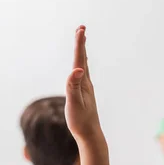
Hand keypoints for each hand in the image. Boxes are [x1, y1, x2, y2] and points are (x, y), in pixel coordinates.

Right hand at [65, 26, 102, 142]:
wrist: (90, 135)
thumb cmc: (81, 121)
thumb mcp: (74, 103)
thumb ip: (73, 86)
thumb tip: (77, 69)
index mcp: (83, 83)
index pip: (80, 59)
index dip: (79, 44)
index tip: (81, 29)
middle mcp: (86, 83)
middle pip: (83, 59)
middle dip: (81, 43)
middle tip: (81, 29)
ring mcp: (86, 89)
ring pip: (83, 66)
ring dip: (81, 53)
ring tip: (81, 42)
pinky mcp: (84, 95)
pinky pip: (82, 75)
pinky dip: (81, 65)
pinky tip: (81, 67)